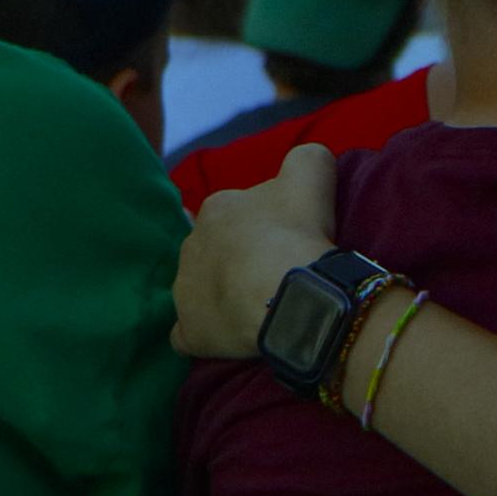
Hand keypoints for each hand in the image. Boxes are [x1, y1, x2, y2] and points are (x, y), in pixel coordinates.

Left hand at [176, 145, 347, 357]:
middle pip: (215, 249)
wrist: (287, 294)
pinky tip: (227, 336)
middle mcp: (191, 245)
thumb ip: (308, 159)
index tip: (285, 239)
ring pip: (200, 288)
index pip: (235, 210)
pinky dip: (205, 333)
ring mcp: (185, 290)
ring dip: (221, 294)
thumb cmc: (295, 232)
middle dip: (237, 258)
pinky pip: (189, 333)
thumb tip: (307, 160)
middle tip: (274, 272)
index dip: (261, 225)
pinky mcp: (189, 330)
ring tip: (256, 306)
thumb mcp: (311, 175)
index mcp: (217, 207)